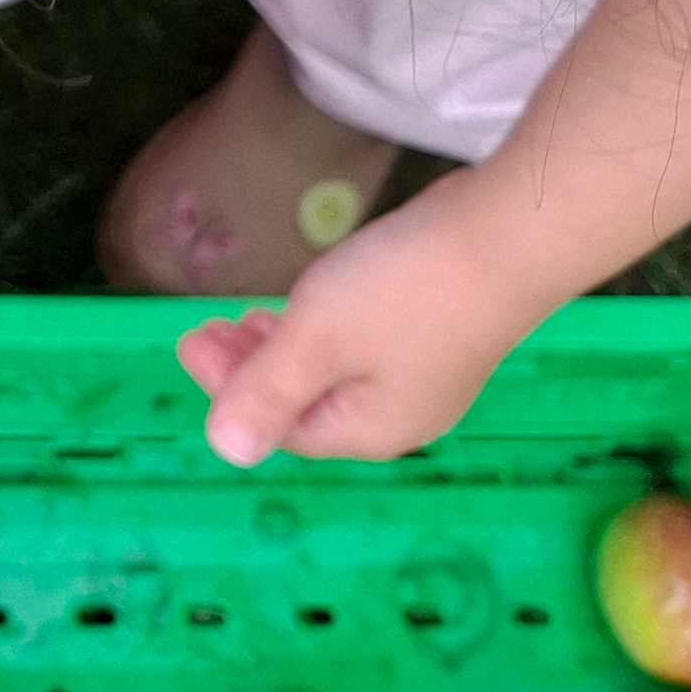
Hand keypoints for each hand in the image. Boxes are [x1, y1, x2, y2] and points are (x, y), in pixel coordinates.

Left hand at [179, 173, 554, 465]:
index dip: (229, 390)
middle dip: (250, 370)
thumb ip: (267, 391)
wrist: (503, 240)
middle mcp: (403, 416)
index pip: (283, 428)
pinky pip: (361, 350)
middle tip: (204, 327)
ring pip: (335, 376)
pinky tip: (308, 305)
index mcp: (371, 430)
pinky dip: (321, 334)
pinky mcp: (439, 336)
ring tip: (244, 317)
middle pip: (309, 406)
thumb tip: (224, 451)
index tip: (188, 338)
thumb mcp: (317, 338)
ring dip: (283, 349)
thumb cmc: (400, 292)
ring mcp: (426, 377)